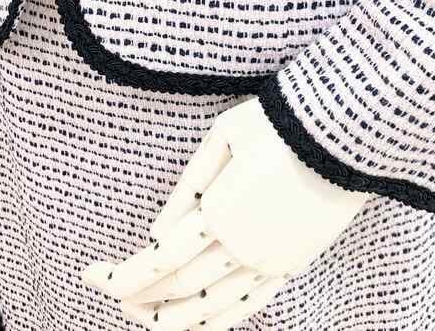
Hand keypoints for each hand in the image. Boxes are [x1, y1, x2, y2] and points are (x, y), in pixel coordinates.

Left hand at [82, 98, 368, 329]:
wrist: (343, 132)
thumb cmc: (279, 123)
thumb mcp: (223, 138)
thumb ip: (188, 187)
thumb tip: (159, 230)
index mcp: (220, 212)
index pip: (159, 260)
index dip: (121, 276)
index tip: (90, 277)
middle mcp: (243, 247)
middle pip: (179, 288)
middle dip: (137, 296)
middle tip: (108, 293)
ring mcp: (270, 261)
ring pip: (212, 309)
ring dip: (171, 319)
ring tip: (142, 317)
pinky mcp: (292, 264)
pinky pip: (250, 305)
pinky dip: (218, 321)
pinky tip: (198, 324)